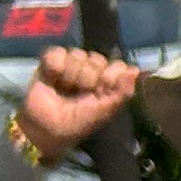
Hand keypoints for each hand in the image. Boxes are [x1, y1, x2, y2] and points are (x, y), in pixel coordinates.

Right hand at [18, 46, 141, 162]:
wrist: (45, 128)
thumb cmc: (76, 123)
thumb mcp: (103, 111)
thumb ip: (121, 92)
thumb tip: (136, 70)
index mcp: (107, 82)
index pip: (117, 65)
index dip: (110, 76)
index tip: (102, 89)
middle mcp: (91, 71)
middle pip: (97, 59)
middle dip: (88, 78)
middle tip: (79, 93)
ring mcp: (71, 64)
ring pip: (78, 54)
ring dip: (71, 75)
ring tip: (63, 89)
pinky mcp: (50, 61)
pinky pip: (57, 52)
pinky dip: (55, 66)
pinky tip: (52, 78)